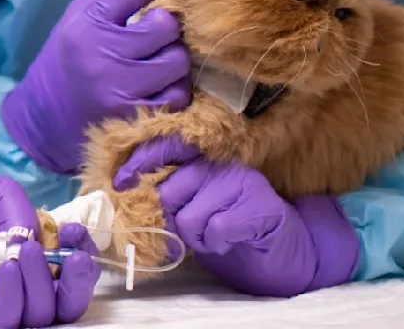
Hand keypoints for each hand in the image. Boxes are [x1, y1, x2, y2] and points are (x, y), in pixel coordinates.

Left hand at [0, 174, 100, 325]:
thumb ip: (17, 207)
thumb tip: (36, 237)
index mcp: (30, 254)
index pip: (69, 269)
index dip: (82, 256)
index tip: (76, 236)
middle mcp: (20, 282)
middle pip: (65, 302)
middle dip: (75, 282)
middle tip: (69, 256)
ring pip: (39, 315)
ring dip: (41, 284)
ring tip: (25, 251)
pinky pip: (3, 322)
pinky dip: (13, 299)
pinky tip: (8, 268)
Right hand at [2, 0, 190, 173]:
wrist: (44, 118)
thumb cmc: (66, 60)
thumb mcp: (75, 19)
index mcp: (86, 26)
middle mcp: (102, 56)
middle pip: (165, 26)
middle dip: (165, 27)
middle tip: (156, 33)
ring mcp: (121, 89)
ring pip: (177, 61)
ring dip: (173, 59)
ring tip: (157, 61)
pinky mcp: (136, 117)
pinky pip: (177, 95)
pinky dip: (173, 88)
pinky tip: (158, 86)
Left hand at [116, 136, 360, 296]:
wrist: (284, 253)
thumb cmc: (231, 231)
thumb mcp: (194, 211)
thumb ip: (170, 198)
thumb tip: (129, 196)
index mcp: (203, 163)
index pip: (166, 151)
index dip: (140, 163)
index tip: (119, 182)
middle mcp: (221, 165)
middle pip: (171, 191)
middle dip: (173, 220)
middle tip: (194, 233)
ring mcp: (242, 182)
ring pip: (191, 215)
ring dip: (197, 238)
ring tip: (215, 237)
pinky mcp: (260, 205)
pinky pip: (216, 229)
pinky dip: (218, 244)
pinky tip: (231, 240)